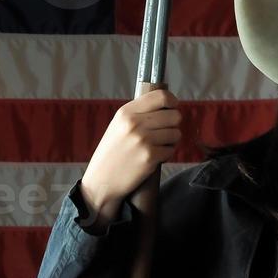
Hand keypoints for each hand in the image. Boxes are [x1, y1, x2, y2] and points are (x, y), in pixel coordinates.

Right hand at [79, 88, 182, 229]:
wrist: (102, 180)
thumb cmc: (112, 152)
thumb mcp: (118, 125)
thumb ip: (139, 113)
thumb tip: (166, 104)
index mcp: (126, 112)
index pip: (161, 97)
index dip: (172, 101)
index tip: (173, 107)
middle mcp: (135, 124)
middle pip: (174, 116)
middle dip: (173, 124)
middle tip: (164, 132)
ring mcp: (144, 141)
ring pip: (176, 133)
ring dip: (170, 141)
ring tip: (157, 146)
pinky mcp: (150, 157)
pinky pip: (171, 150)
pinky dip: (166, 154)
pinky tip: (154, 157)